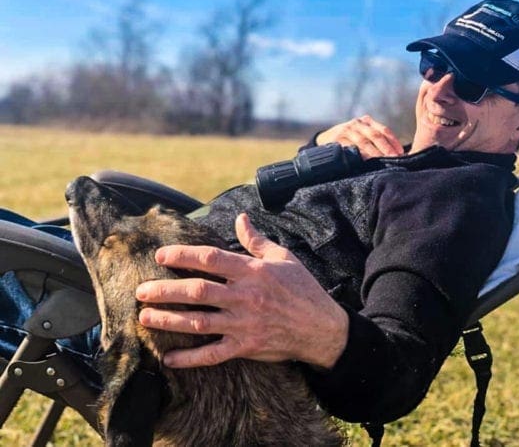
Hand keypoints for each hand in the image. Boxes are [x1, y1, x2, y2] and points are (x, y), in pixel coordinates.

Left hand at [136, 213, 348, 368]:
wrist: (321, 328)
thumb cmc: (303, 289)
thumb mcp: (283, 257)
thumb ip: (256, 240)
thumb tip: (241, 217)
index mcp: (252, 271)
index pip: (210, 259)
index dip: (182, 256)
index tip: (161, 256)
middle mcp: (244, 296)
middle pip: (196, 292)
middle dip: (164, 290)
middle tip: (141, 290)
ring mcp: (244, 324)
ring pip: (198, 322)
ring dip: (168, 320)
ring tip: (145, 317)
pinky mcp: (246, 347)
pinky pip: (213, 355)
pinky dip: (190, 358)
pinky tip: (169, 358)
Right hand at [316, 114, 403, 158]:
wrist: (323, 140)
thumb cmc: (348, 141)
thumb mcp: (361, 136)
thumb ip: (374, 141)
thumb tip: (395, 155)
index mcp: (367, 122)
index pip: (384, 130)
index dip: (393, 141)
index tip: (401, 153)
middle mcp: (357, 123)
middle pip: (375, 135)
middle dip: (386, 148)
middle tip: (394, 158)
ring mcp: (347, 130)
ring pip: (364, 142)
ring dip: (375, 153)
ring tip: (383, 161)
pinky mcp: (338, 139)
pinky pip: (351, 147)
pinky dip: (360, 154)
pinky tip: (366, 161)